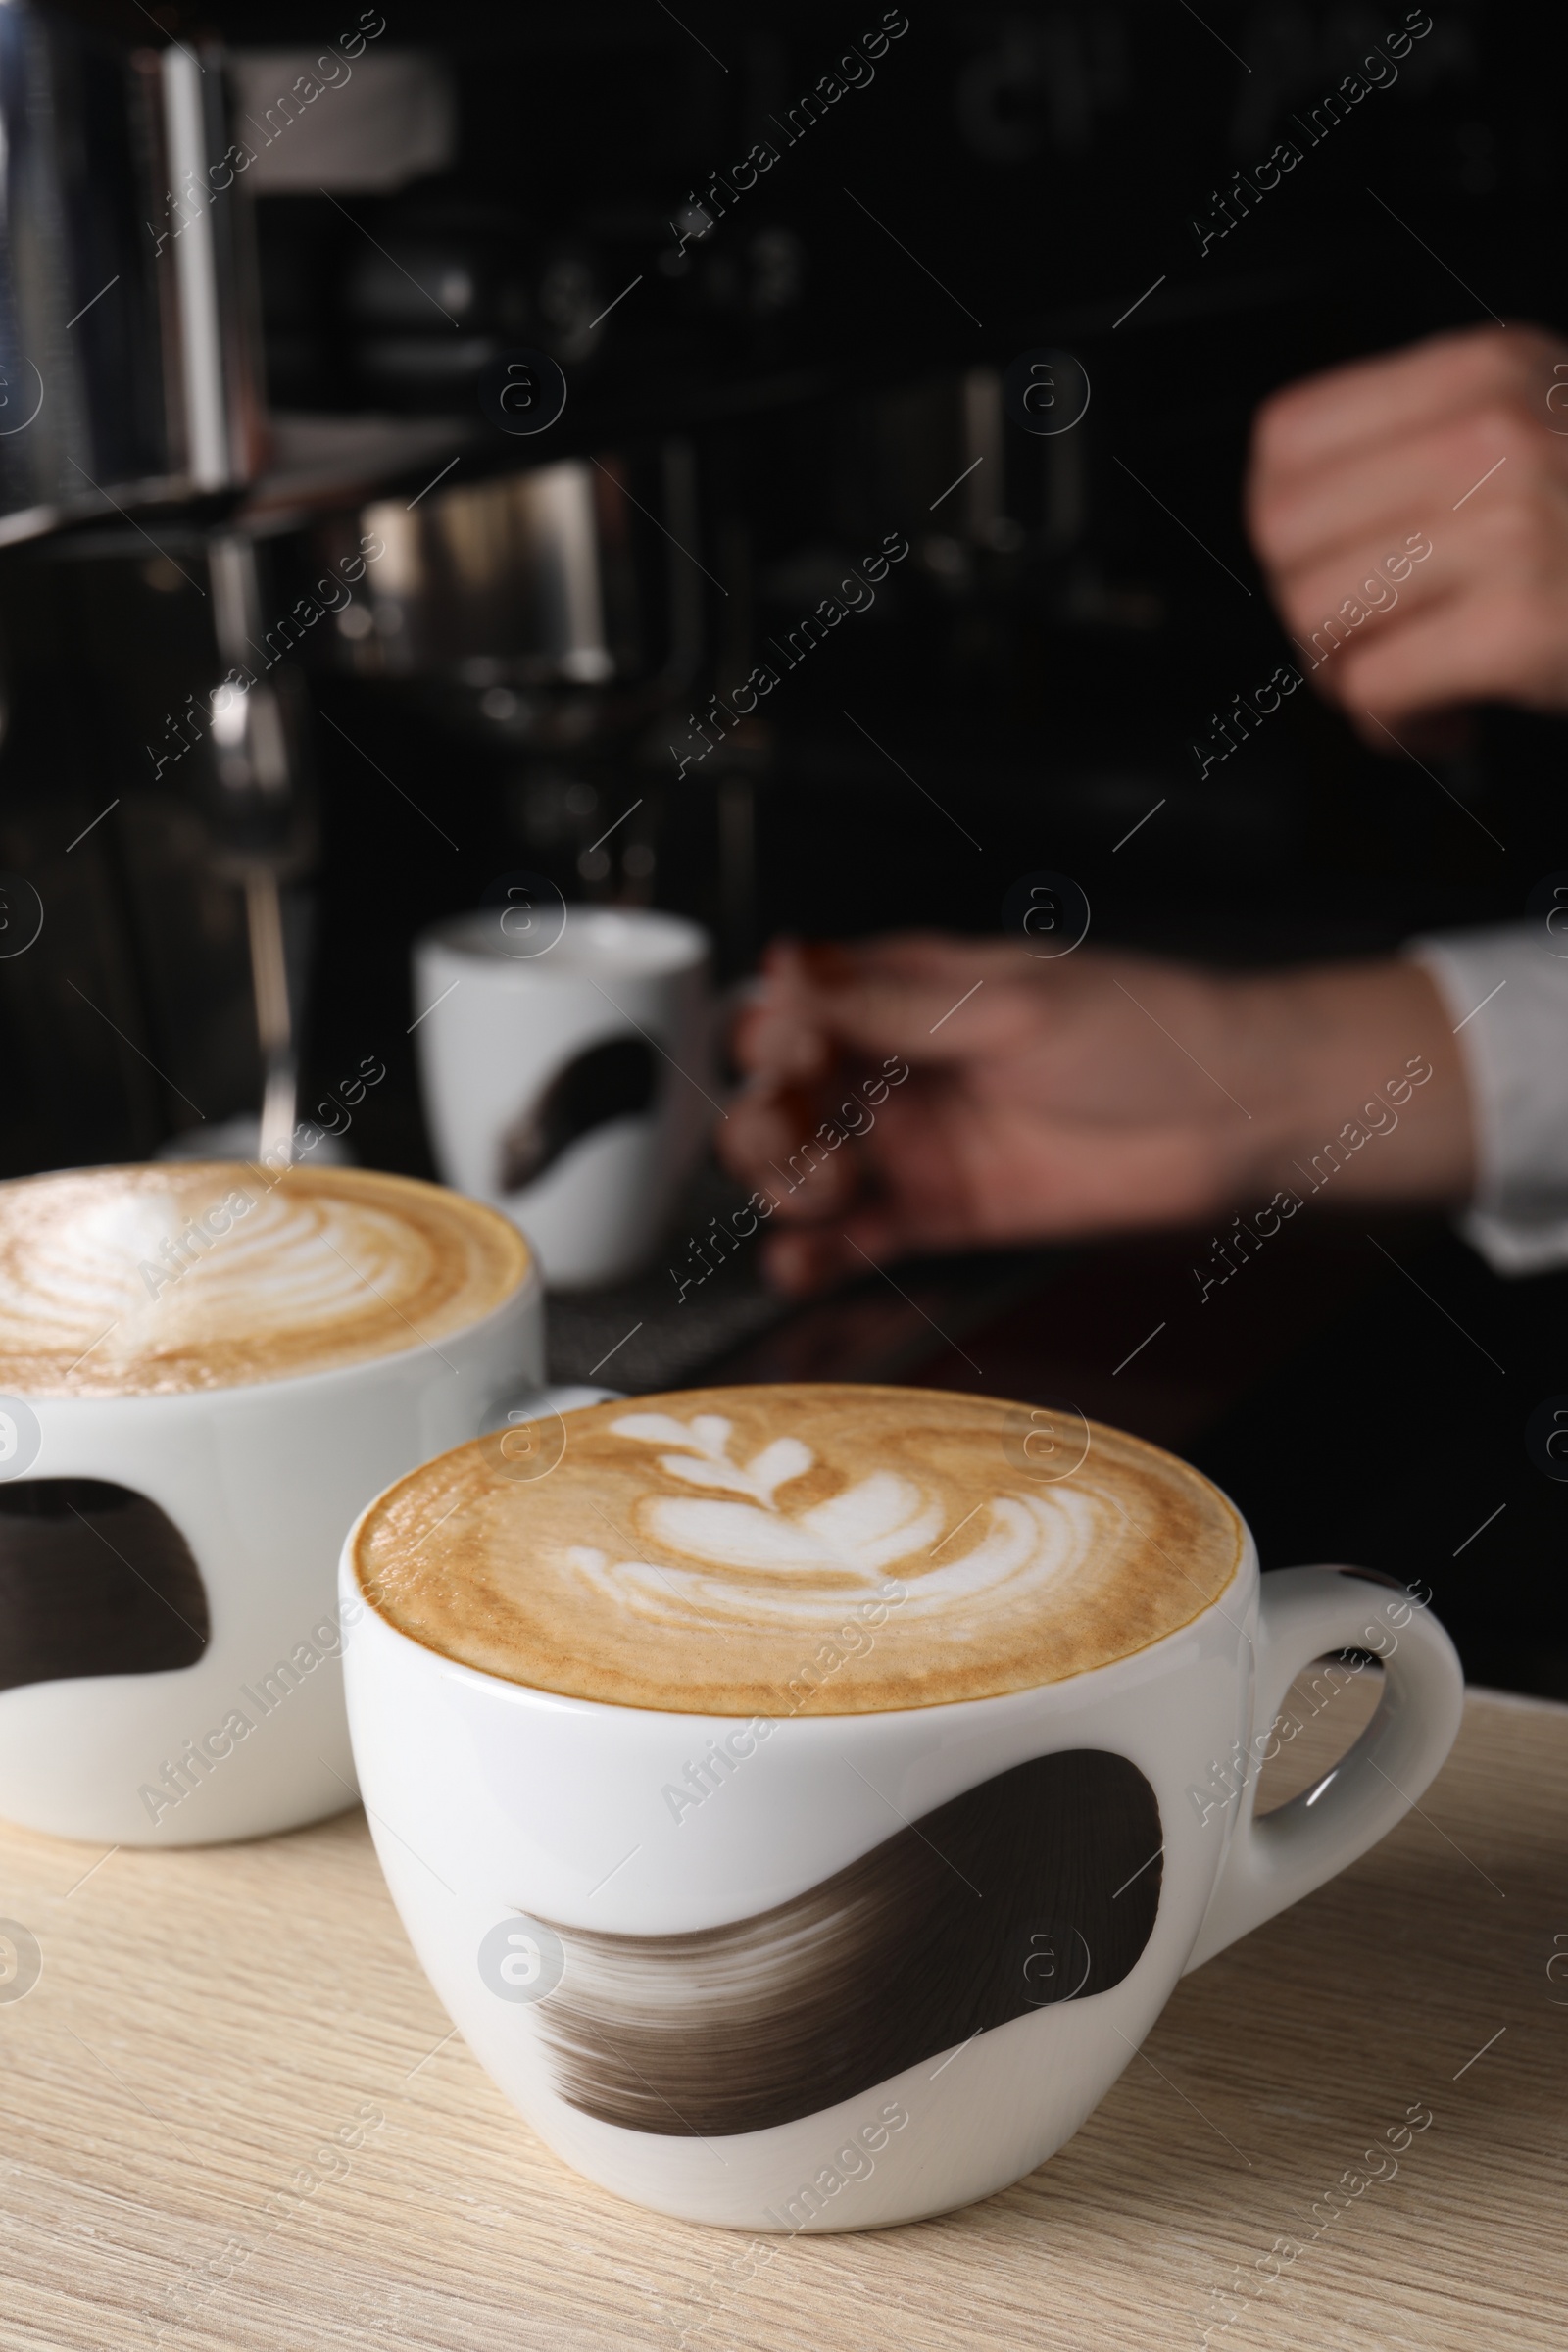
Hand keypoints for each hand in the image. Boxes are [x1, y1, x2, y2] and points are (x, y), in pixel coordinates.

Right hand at [720, 936, 1472, 1293]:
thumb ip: (894, 1005)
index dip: (769, 1037)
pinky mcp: (944, 1213)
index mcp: (907, 988)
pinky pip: (858, 1240)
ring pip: (804, 1168)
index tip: (792, 1060)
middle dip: (766, 1122)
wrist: (1236, 1116)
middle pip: (779, 1095)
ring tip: (826, 1195)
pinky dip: (816, 1256)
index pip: (792, 1007)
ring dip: (786, 1185)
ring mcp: (918, 1142)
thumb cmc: (1148, 1030)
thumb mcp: (1015, 1006)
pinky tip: (800, 1263)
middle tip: (806, 1143)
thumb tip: (788, 971)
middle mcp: (900, 1065)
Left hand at [1247, 323, 1567, 743]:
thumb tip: (1301, 515)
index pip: (1285, 440)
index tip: (1324, 564)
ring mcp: (1507, 527)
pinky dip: (1395, 727)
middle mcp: (1488, 436)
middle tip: (1370, 639)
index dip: (1286, 525)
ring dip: (1351, 675)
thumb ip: (1434, 444)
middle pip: (1284, 537)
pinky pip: (1375, 689)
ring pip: (1318, 615)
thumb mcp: (1544, 427)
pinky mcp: (1521, 625)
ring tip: (1416, 679)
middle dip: (1311, 610)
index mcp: (1482, 374)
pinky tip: (1447, 718)